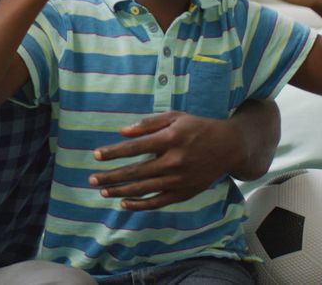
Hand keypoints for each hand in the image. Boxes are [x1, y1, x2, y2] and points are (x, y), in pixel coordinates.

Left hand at [88, 111, 238, 209]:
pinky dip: (140, 204)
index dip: (114, 152)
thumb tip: (123, 132)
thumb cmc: (198, 128)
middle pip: (135, 172)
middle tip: (92, 180)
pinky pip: (157, 202)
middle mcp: (173, 161)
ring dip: (120, 191)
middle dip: (111, 176)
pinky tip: (123, 203)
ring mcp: (178, 180)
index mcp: (170, 139)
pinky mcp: (184, 193)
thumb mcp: (175, 117)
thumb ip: (149, 124)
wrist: (229, 147)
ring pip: (143, 188)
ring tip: (103, 191)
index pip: (135, 148)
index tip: (97, 156)